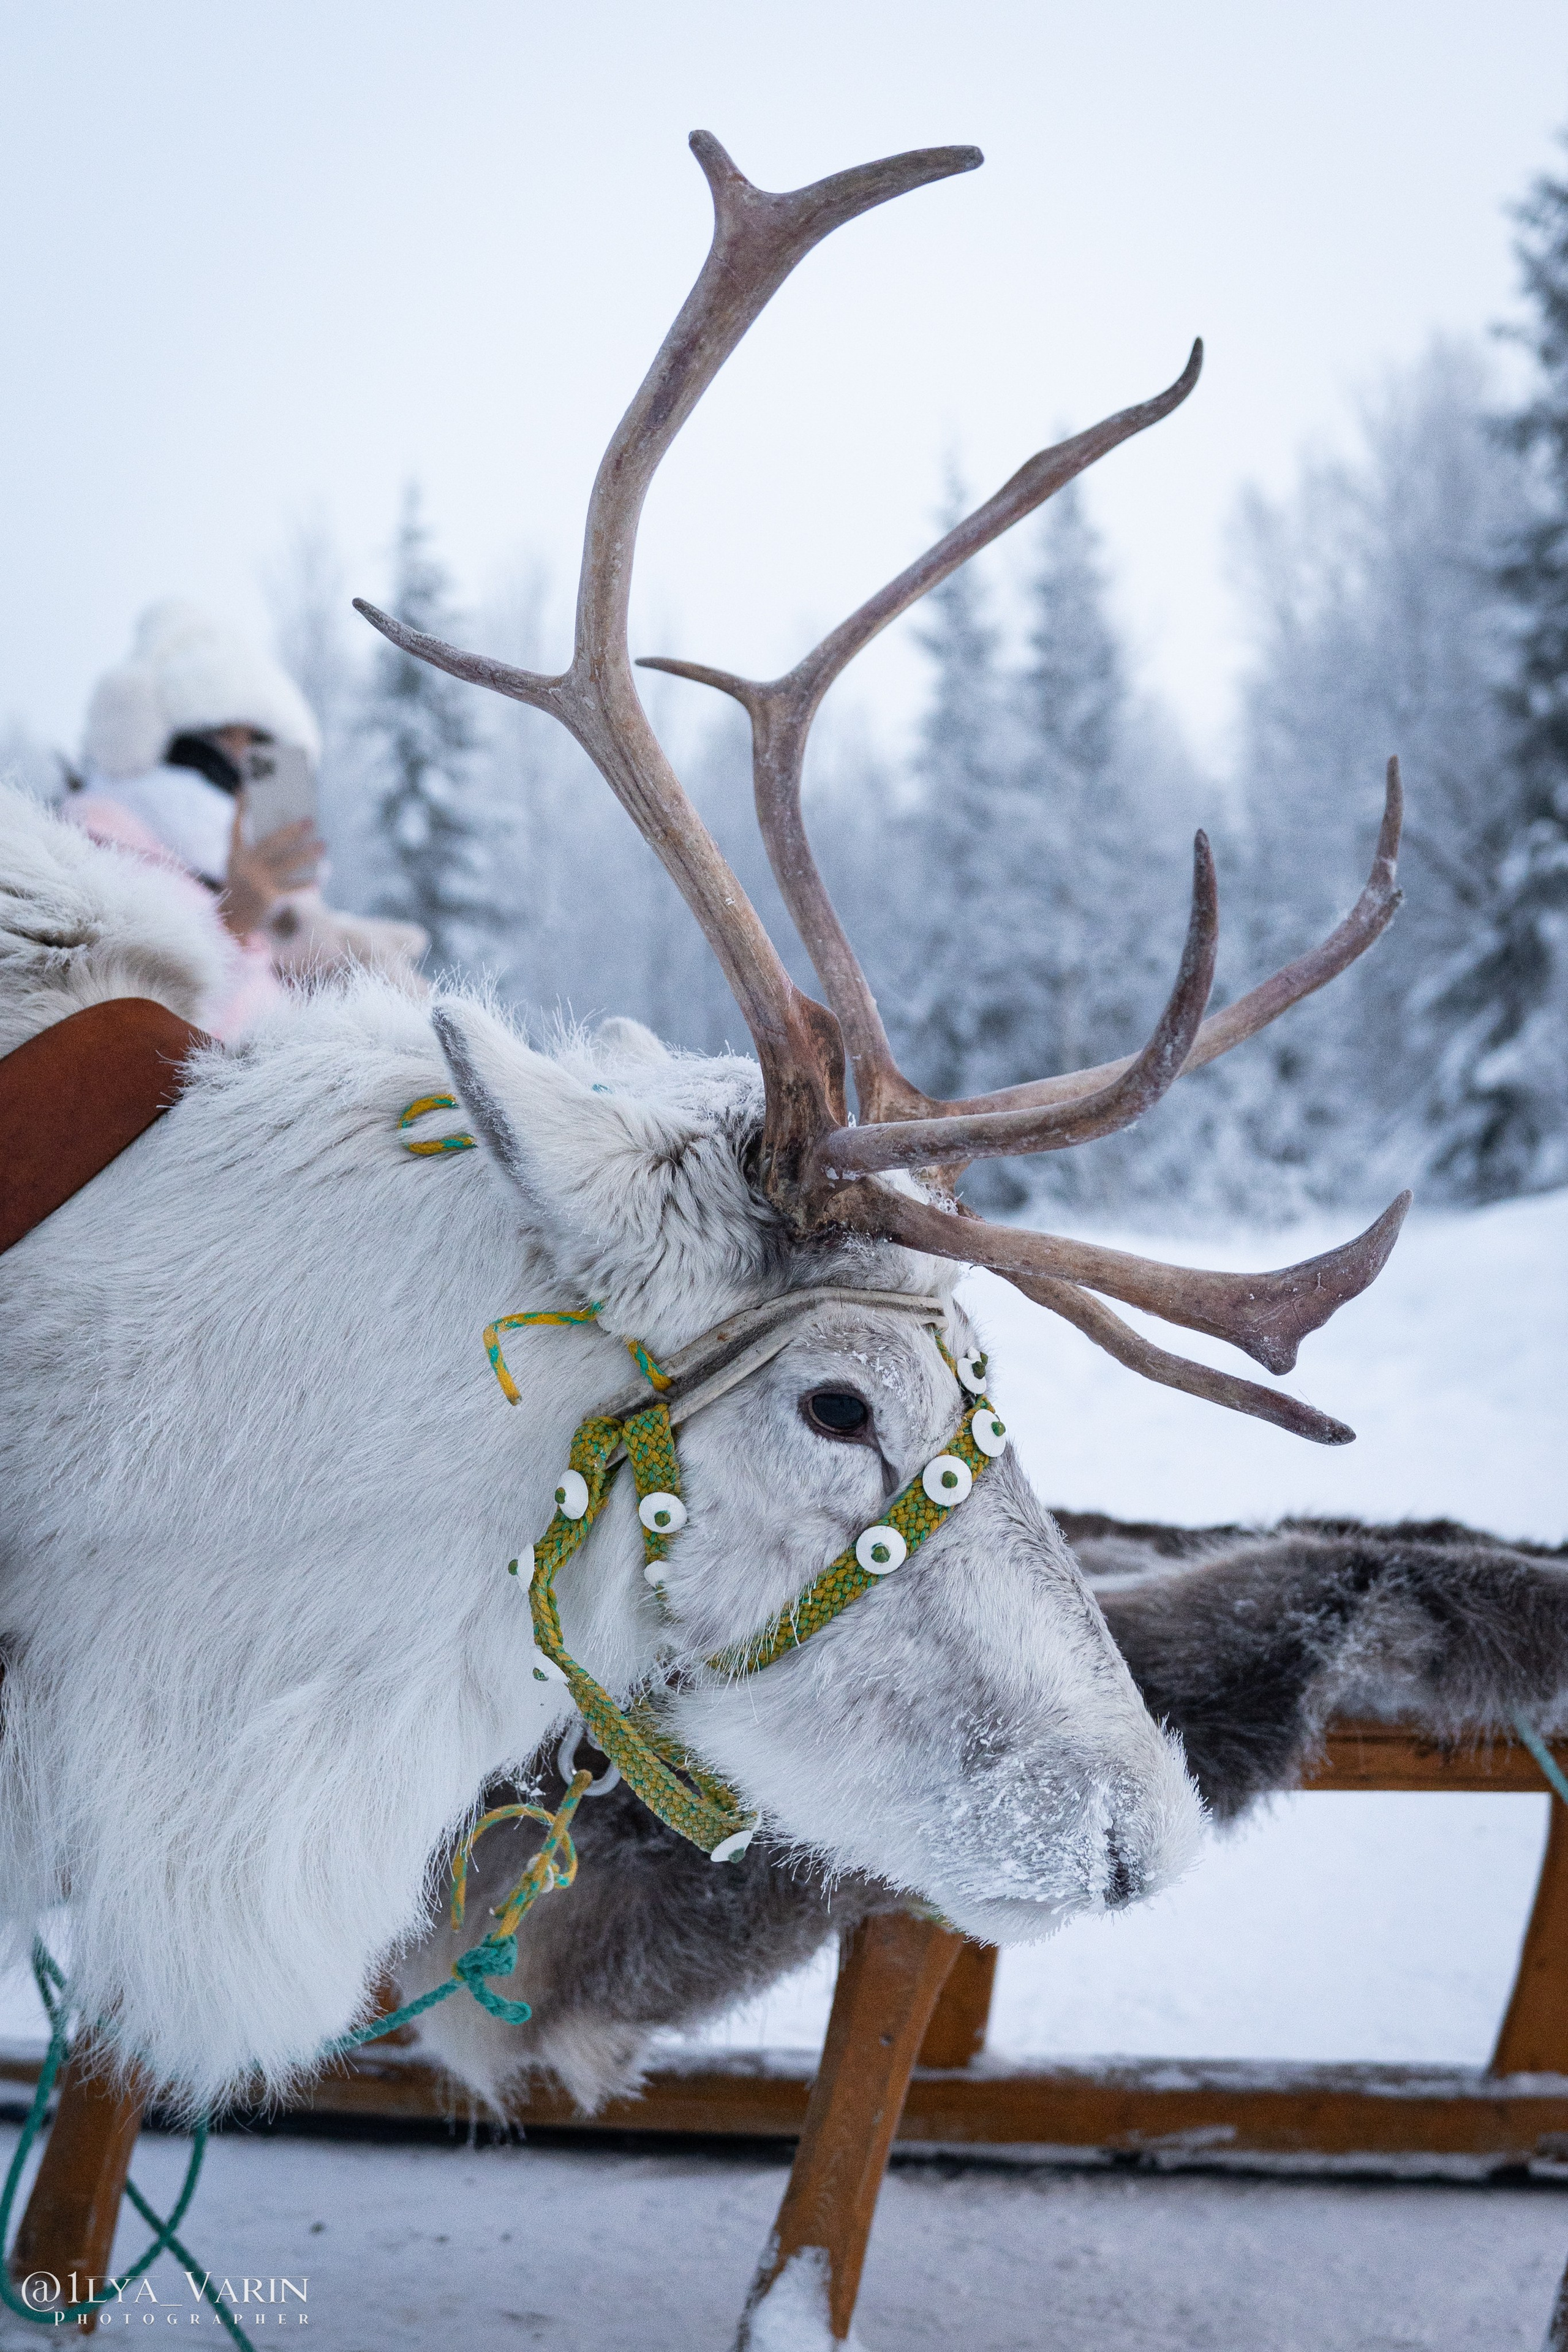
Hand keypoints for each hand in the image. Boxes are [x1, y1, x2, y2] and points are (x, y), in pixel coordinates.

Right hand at [220, 798, 323, 940]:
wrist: (233, 920)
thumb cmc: (242, 885)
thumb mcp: (238, 865)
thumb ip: (251, 846)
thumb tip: (279, 828)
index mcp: (237, 855)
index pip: (236, 827)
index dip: (240, 809)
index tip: (246, 791)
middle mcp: (245, 866)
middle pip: (271, 843)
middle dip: (291, 831)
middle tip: (310, 820)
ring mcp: (257, 882)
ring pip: (287, 864)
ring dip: (307, 854)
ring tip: (323, 845)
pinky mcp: (269, 898)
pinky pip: (293, 888)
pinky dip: (308, 882)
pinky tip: (322, 875)